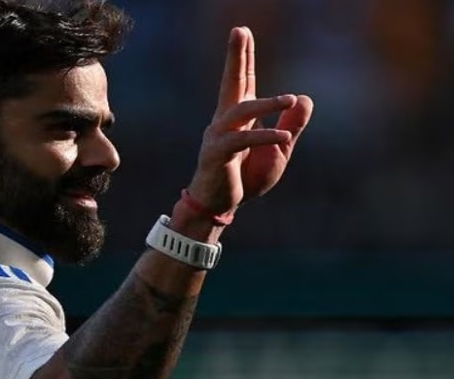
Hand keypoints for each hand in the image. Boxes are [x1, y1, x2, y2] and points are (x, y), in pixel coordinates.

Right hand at [187, 27, 313, 214]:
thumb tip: (304, 98)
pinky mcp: (217, 153)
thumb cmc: (246, 178)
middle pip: (232, 82)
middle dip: (236, 56)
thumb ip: (291, 126)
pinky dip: (265, 137)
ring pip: (241, 110)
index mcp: (239, 117)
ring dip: (266, 103)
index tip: (242, 31)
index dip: (244, 57)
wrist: (220, 206)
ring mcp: (218, 135)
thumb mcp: (279, 152)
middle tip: (239, 30)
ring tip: (288, 101)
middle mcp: (225, 120)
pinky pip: (242, 139)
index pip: (243, 81)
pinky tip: (284, 138)